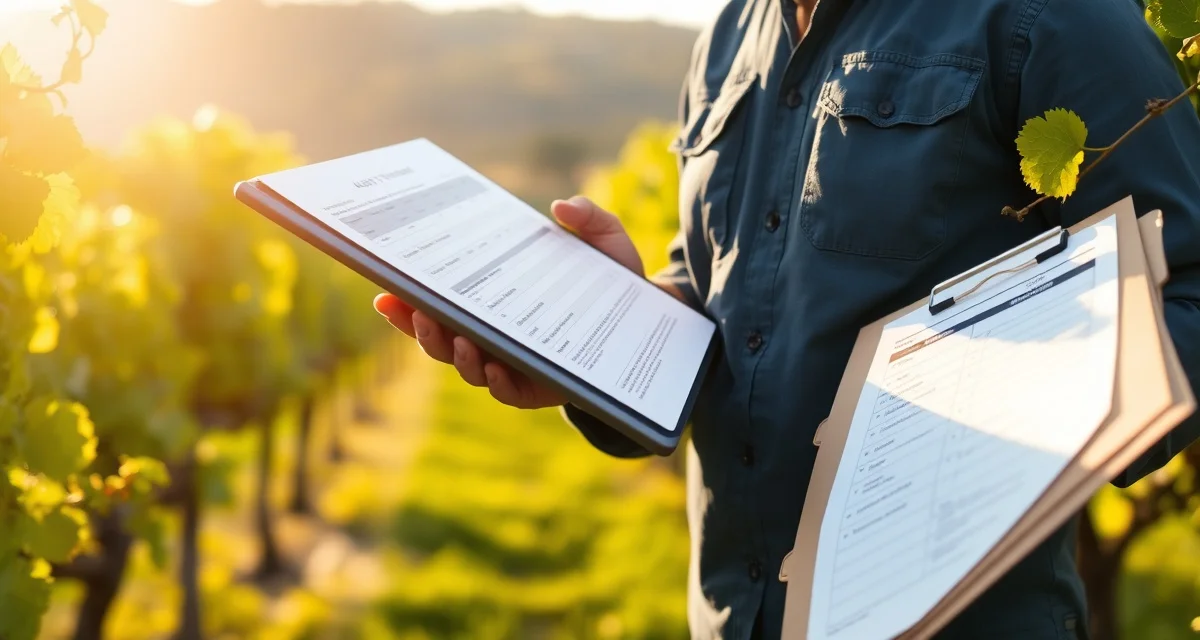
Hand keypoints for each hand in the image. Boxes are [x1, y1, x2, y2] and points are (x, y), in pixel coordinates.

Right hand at [374, 196, 683, 409]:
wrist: (652, 324)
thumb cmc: (616, 281)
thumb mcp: (607, 242)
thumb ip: (590, 219)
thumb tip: (562, 206)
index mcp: (495, 299)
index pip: (440, 303)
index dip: (408, 303)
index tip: (384, 292)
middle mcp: (495, 333)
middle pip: (441, 338)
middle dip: (419, 329)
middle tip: (413, 312)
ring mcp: (512, 363)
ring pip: (466, 366)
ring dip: (454, 354)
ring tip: (457, 340)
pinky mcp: (538, 387)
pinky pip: (506, 392)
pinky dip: (495, 380)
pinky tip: (493, 367)